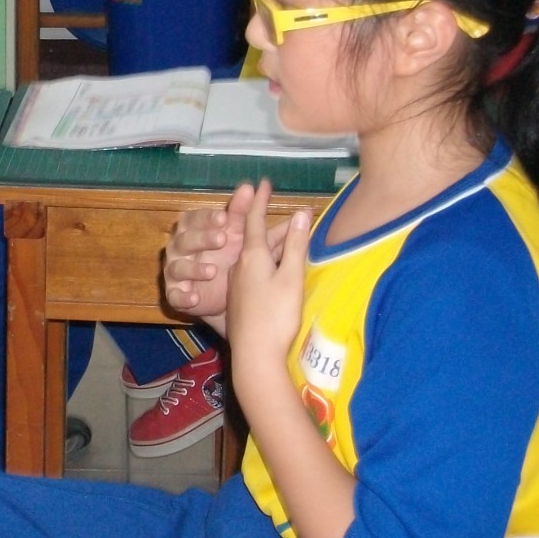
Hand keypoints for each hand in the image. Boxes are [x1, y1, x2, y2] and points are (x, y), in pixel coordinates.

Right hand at [163, 183, 295, 330]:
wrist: (237, 321)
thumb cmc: (248, 280)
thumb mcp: (268, 259)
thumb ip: (277, 236)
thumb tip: (303, 213)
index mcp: (214, 238)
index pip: (212, 219)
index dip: (220, 212)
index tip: (233, 205)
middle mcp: (194, 253)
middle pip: (186, 237)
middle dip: (202, 236)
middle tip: (222, 239)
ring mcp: (184, 276)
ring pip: (176, 266)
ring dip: (192, 268)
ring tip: (212, 271)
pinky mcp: (181, 297)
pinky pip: (174, 294)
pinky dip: (182, 295)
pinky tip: (194, 297)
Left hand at [225, 180, 311, 403]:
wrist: (255, 356)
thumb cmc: (276, 316)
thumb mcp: (291, 278)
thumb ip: (296, 246)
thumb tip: (301, 214)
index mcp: (252, 257)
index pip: (254, 221)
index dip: (260, 201)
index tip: (263, 182)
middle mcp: (240, 267)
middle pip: (254, 238)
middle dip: (264, 219)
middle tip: (270, 200)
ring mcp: (237, 285)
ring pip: (253, 256)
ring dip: (265, 242)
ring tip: (279, 232)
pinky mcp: (239, 301)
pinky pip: (251, 271)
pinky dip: (262, 262)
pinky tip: (269, 268)